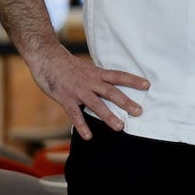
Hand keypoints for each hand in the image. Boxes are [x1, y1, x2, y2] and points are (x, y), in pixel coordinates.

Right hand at [27, 45, 149, 139]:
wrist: (47, 58)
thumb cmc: (66, 64)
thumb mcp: (86, 68)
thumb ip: (97, 78)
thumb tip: (108, 85)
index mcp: (97, 73)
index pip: (119, 76)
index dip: (133, 80)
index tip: (147, 85)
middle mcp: (90, 81)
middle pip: (112, 92)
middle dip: (126, 102)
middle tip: (139, 112)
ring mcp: (78, 91)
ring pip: (97, 105)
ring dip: (109, 116)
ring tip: (120, 127)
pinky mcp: (65, 99)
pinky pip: (75, 114)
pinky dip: (82, 126)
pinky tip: (88, 136)